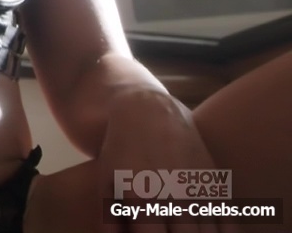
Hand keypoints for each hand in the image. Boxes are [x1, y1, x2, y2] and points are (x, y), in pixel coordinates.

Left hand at [97, 91, 236, 232]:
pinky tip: (211, 232)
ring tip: (182, 229)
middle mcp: (174, 194)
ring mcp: (198, 187)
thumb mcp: (106, 179)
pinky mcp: (213, 180)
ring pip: (207, 232)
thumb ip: (109, 216)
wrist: (149, 110)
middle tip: (170, 232)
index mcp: (143, 197)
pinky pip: (226, 218)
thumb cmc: (121, 149)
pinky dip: (222, 231)